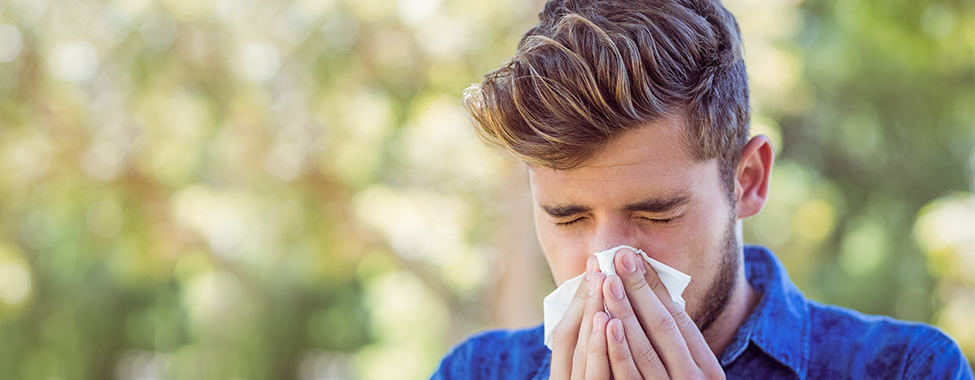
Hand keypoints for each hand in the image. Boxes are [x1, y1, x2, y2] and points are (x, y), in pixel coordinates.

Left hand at [550, 249, 724, 378]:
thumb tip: (653, 295)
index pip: (679, 319)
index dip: (655, 287)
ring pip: (645, 350)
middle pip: (663, 328)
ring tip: (607, 281)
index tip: (633, 257)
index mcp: (707, 370)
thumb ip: (675, 344)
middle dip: (638, 290)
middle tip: (617, 257)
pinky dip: (617, 349)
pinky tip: (606, 323)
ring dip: (625, 312)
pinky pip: (630, 377)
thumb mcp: (687, 372)